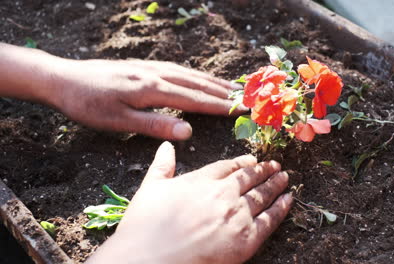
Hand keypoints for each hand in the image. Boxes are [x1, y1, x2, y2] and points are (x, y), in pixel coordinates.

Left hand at [54, 59, 244, 139]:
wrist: (63, 79)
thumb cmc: (89, 105)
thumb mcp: (119, 121)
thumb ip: (155, 124)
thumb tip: (188, 130)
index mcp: (152, 90)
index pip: (195, 99)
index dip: (220, 106)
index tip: (242, 110)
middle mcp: (156, 74)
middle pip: (197, 83)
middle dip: (224, 91)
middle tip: (247, 97)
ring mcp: (150, 67)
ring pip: (189, 74)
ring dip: (212, 81)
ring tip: (232, 86)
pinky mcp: (143, 66)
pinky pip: (178, 69)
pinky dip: (195, 75)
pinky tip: (198, 78)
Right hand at [87, 142, 291, 263]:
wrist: (151, 259)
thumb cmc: (145, 226)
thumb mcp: (150, 189)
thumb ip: (162, 166)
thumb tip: (167, 145)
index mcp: (201, 179)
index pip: (228, 167)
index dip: (242, 163)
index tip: (252, 160)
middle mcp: (223, 193)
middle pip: (249, 178)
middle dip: (263, 171)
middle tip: (275, 165)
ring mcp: (237, 215)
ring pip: (262, 195)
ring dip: (275, 184)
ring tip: (284, 177)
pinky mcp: (247, 239)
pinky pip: (270, 220)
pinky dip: (281, 208)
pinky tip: (288, 200)